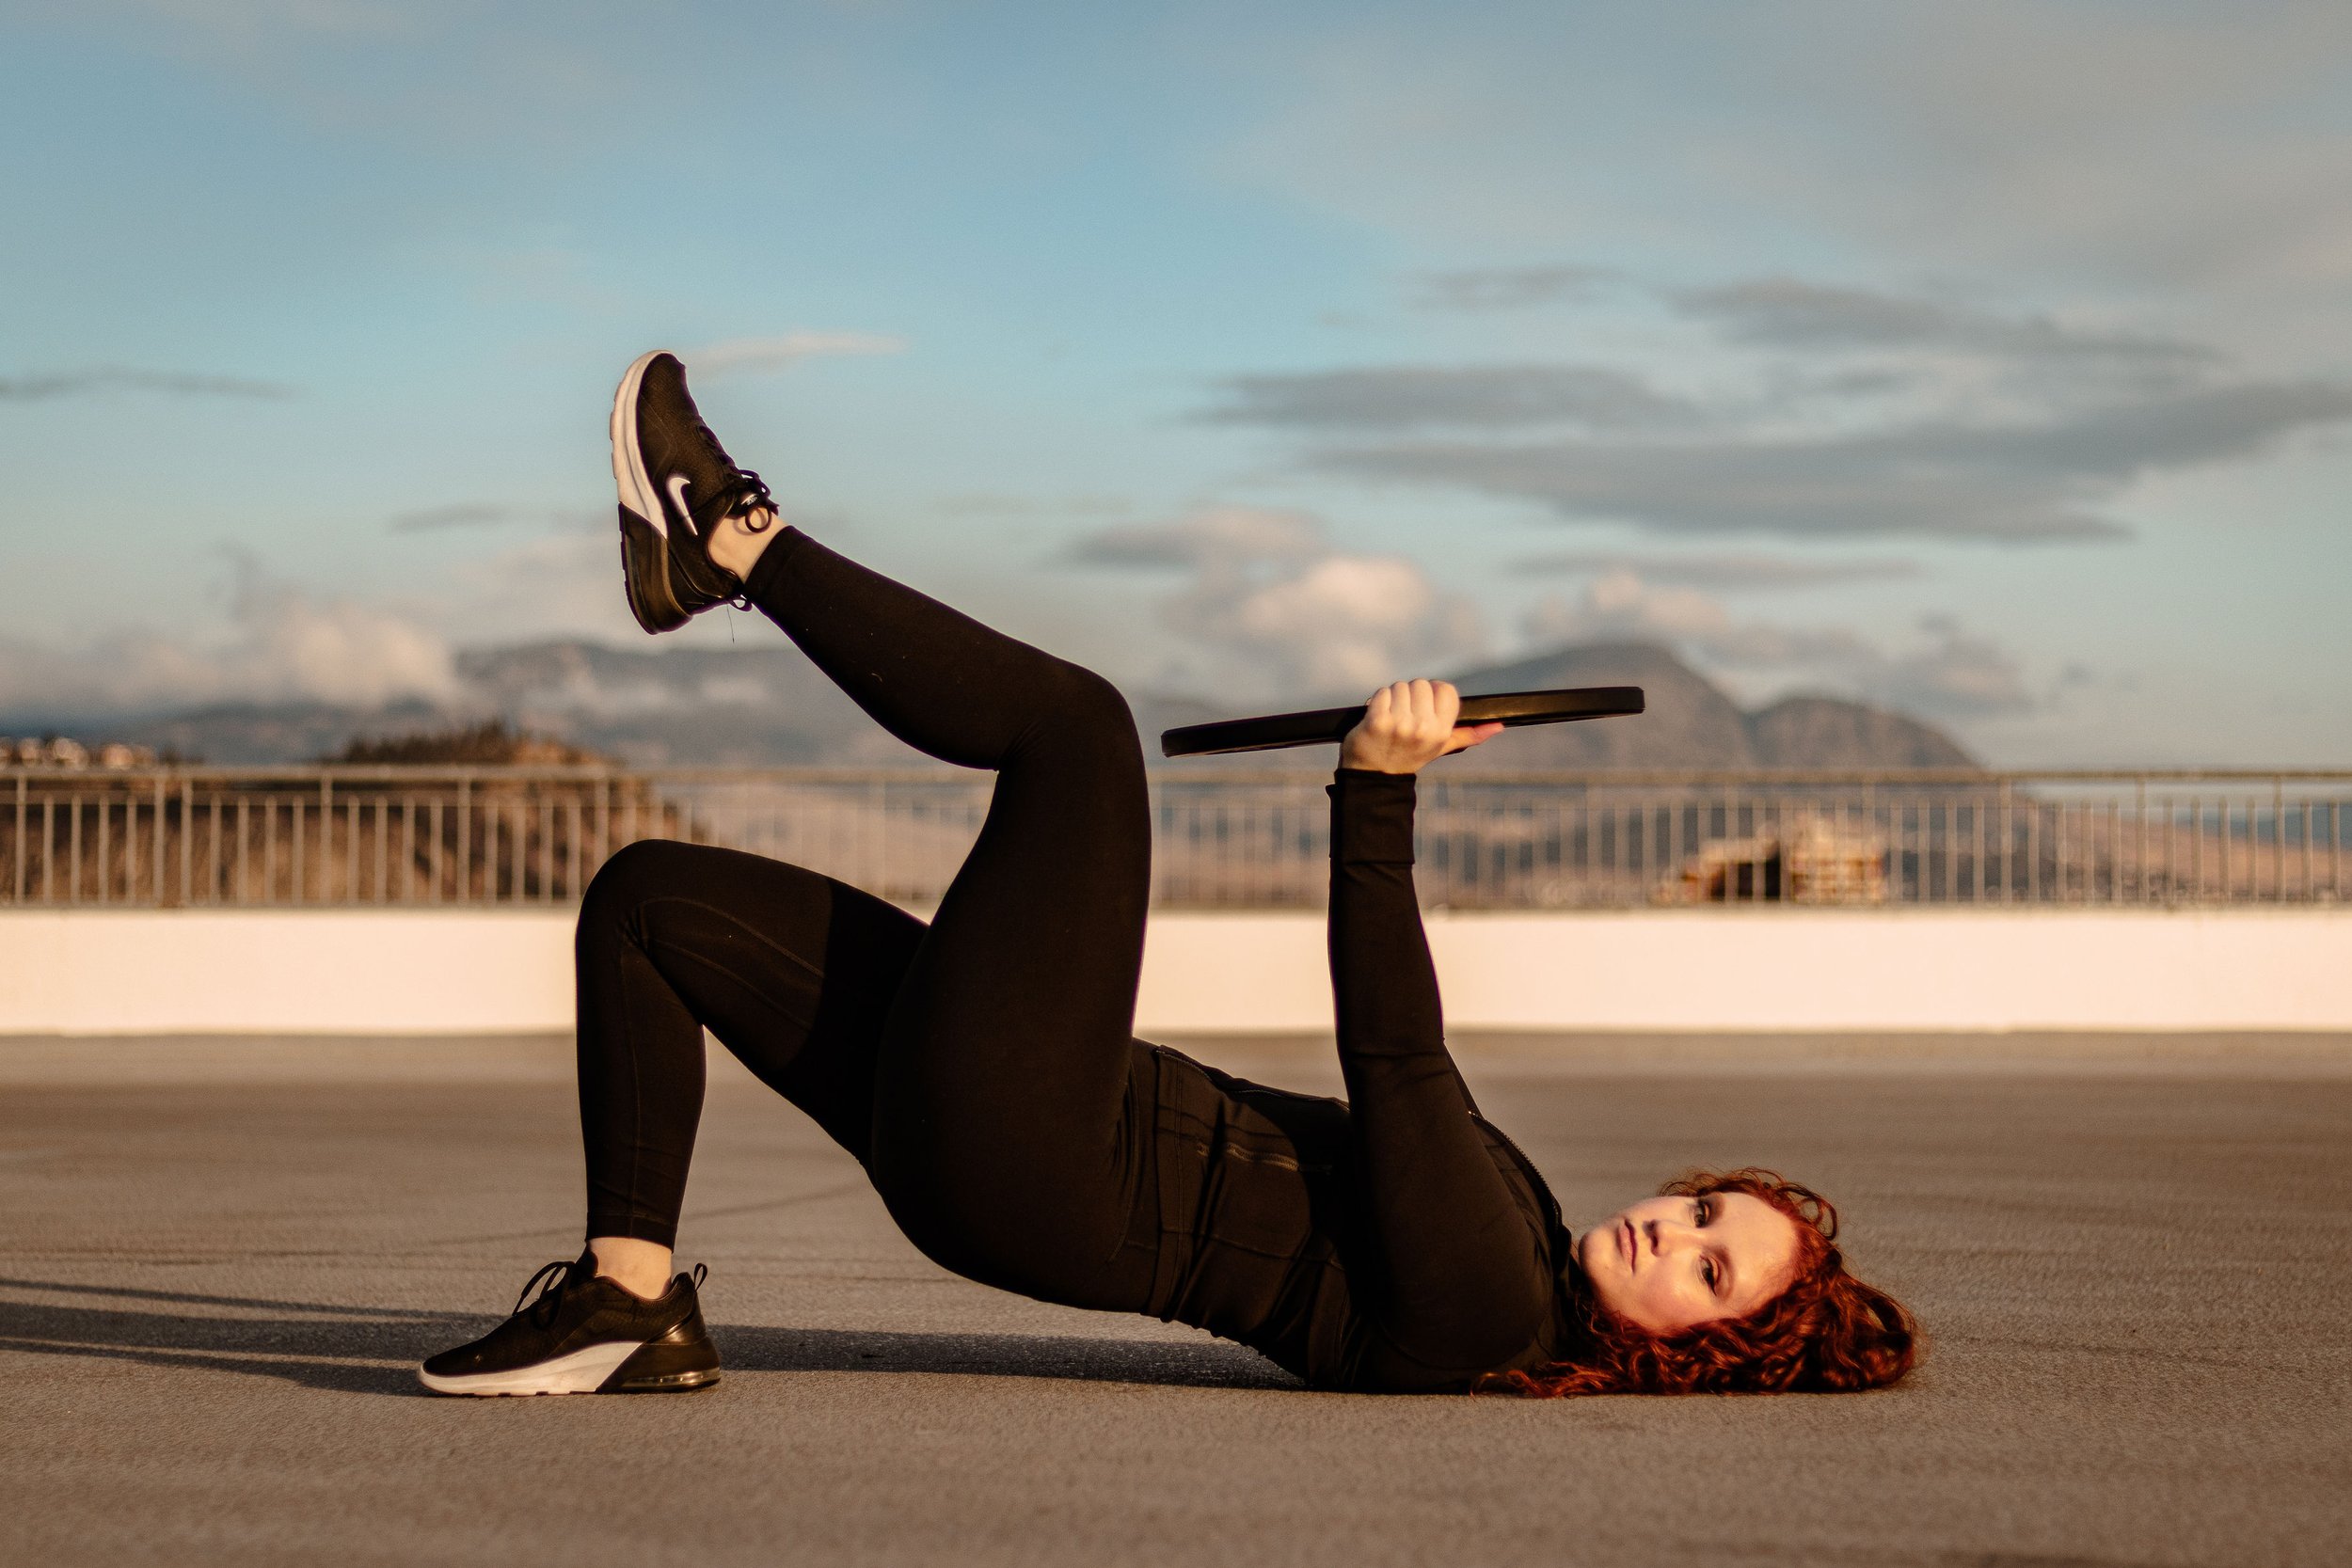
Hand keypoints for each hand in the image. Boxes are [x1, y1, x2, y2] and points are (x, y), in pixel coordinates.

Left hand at [1338, 680, 1504, 774]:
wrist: (1375, 775)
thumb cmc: (1409, 755)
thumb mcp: (1441, 746)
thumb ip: (1470, 735)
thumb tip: (1499, 726)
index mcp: (1442, 731)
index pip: (1446, 689)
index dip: (1433, 693)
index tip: (1424, 706)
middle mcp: (1424, 728)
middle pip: (1421, 684)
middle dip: (1411, 695)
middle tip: (1404, 715)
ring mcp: (1400, 725)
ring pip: (1400, 686)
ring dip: (1393, 697)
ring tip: (1391, 717)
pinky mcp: (1378, 722)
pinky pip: (1382, 693)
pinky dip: (1377, 701)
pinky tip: (1376, 716)